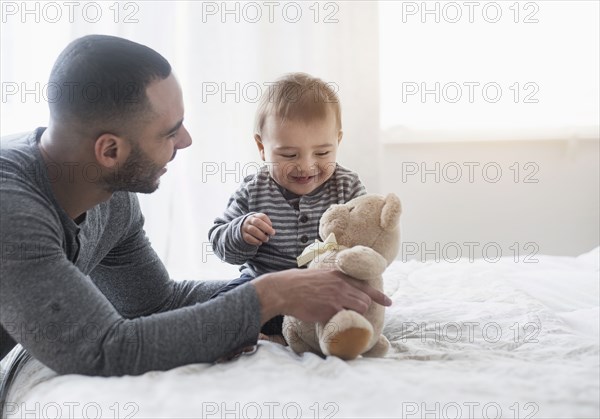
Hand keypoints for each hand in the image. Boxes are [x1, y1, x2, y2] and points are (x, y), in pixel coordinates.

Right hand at [242, 213, 275, 244]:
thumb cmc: (258, 226)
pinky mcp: (244, 235)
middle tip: (272, 233)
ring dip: (261, 236)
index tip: (272, 228)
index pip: (262, 217)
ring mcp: (246, 227)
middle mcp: (249, 220)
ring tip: (266, 239)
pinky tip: (260, 242)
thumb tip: (271, 231)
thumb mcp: (263, 223)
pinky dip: (255, 241)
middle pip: (257, 222)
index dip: (268, 222)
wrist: (245, 227)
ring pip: (252, 230)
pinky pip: (248, 237)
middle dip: (266, 228)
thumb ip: (267, 226)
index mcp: (256, 216)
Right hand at [252, 269, 391, 324]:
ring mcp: (338, 296)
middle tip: (351, 315)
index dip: (379, 296)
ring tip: (341, 319)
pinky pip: (346, 319)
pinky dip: (343, 324)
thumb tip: (336, 290)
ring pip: (360, 308)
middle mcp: (341, 284)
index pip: (365, 285)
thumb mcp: (319, 276)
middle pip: (364, 300)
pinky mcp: (331, 309)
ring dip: (355, 316)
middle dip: (361, 309)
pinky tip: (333, 323)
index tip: (389, 303)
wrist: (284, 290)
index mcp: (339, 275)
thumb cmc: (297, 284)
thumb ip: (331, 282)